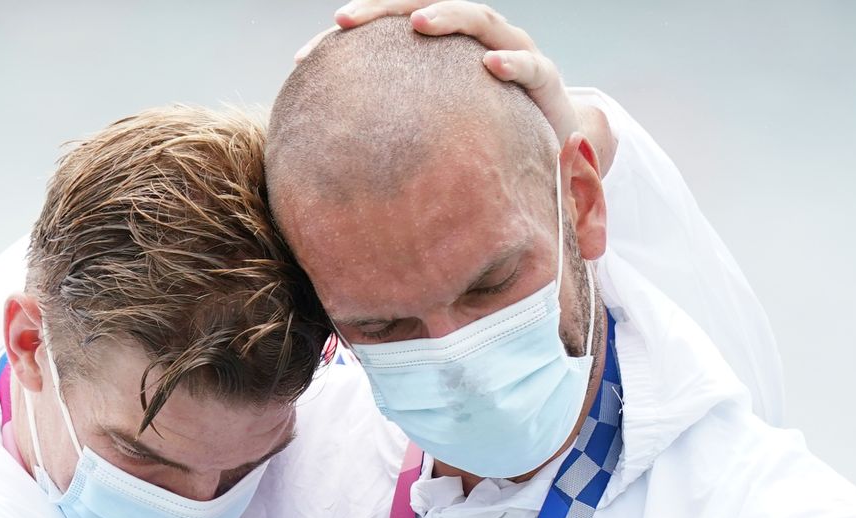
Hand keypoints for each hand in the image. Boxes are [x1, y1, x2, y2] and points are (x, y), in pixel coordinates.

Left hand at [302, 1, 617, 174]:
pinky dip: (513, 62)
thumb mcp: (426, 137)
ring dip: (449, 17)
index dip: (350, 36)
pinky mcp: (546, 82)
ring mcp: (513, 54)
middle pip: (427, 8)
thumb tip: (321, 165)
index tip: (303, 57)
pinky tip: (491, 65)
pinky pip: (532, 65)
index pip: (390, 29)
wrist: (552, 153)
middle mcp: (476, 42)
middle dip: (387, 8)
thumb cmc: (479, 142)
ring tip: (418, 23)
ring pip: (481, 19)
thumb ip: (386, 136)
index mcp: (440, 52)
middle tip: (345, 19)